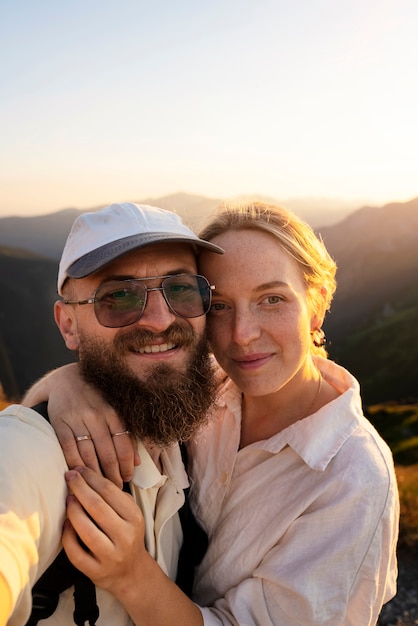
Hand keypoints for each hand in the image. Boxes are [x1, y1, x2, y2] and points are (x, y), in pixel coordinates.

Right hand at [22, 364, 138, 485]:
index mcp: (113, 412)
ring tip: (100, 486)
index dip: (126, 465)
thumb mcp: (114, 409)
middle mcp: (96, 415)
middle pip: (107, 453)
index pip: (124, 445)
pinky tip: (80, 476)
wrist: (65, 379)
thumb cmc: (95, 398)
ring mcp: (77, 419)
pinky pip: (68, 449)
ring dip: (95, 474)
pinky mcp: (60, 423)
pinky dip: (75, 465)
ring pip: (88, 454)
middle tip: (115, 487)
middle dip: (113, 474)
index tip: (128, 478)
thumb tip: (138, 462)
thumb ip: (127, 433)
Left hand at [63, 467, 146, 598]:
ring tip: (68, 499)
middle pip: (97, 507)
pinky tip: (66, 524)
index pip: (109, 491)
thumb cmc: (126, 534)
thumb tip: (86, 475)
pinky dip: (68, 536)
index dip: (91, 478)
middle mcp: (125, 536)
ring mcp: (111, 556)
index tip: (78, 469)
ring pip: (86, 530)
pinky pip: (76, 552)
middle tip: (69, 477)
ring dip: (73, 510)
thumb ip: (113, 497)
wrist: (130, 571)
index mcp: (134, 518)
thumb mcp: (129, 513)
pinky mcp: (96, 571)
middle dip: (80, 488)